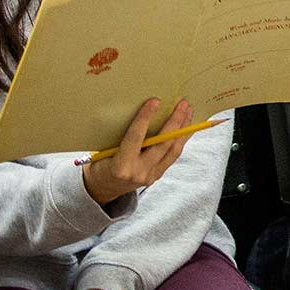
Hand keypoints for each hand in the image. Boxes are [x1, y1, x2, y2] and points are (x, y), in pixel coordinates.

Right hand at [81, 97, 195, 204]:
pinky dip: (181, 139)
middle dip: (175, 121)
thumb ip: (121, 136)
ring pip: (173, 150)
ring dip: (183, 128)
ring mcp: (150, 176)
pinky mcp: (158, 175)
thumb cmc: (100, 164)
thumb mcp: (102, 151)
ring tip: (189, 111)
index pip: (135, 137)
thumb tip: (141, 111)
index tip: (155, 101)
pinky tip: (186, 126)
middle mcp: (138, 172)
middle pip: (162, 143)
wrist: (103, 188)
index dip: (145, 118)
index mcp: (120, 166)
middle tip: (182, 103)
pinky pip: (173, 155)